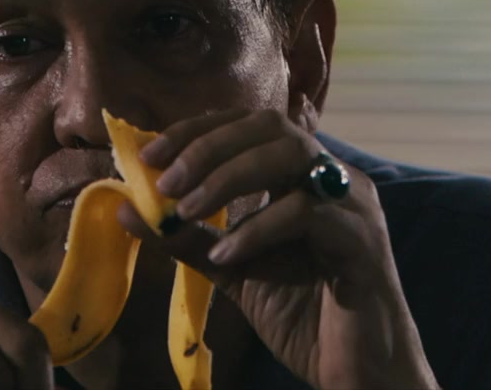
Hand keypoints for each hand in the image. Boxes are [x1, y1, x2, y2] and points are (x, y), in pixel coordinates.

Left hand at [127, 109, 438, 388]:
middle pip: (272, 127)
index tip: (151, 155)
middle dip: (210, 147)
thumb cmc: (305, 317)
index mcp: (306, 178)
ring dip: (229, 176)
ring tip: (186, 210)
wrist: (355, 373)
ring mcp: (353, 206)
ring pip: (292, 156)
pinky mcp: (362, 241)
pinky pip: (308, 215)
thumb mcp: (232, 269)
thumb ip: (187, 237)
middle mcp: (335, 179)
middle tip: (165, 182)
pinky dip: (259, 228)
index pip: (252, 125)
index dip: (200, 131)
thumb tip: (128, 207)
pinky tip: (227, 255)